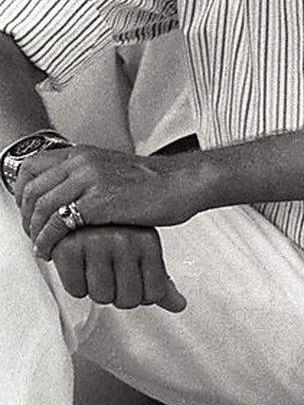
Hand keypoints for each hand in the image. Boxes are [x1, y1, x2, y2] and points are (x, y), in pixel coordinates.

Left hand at [15, 146, 202, 257]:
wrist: (181, 184)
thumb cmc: (155, 182)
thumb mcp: (112, 169)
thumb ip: (88, 176)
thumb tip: (70, 192)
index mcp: (82, 154)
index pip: (32, 168)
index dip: (21, 193)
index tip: (26, 211)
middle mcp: (80, 163)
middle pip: (32, 189)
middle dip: (25, 216)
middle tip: (31, 233)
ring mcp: (88, 181)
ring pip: (41, 207)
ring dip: (34, 231)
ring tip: (41, 245)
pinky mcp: (98, 203)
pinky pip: (59, 223)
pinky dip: (49, 239)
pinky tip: (52, 249)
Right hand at [49, 225, 186, 311]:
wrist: (73, 213)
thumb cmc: (111, 233)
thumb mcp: (141, 252)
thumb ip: (160, 281)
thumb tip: (178, 305)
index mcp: (147, 240)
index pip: (153, 295)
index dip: (140, 294)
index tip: (130, 278)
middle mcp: (124, 240)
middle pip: (127, 300)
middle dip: (117, 294)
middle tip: (109, 275)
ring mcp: (95, 242)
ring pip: (102, 297)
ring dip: (96, 290)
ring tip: (94, 269)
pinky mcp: (67, 248)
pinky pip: (77, 290)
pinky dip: (76, 285)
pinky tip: (79, 267)